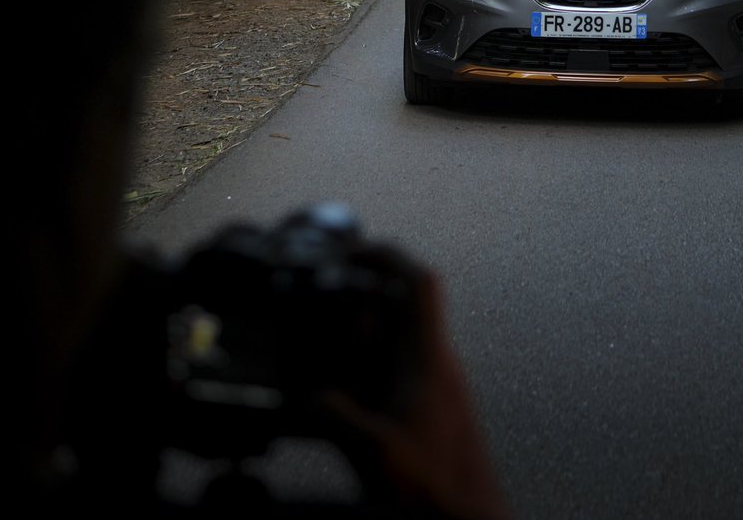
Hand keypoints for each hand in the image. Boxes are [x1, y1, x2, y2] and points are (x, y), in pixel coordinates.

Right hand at [323, 261, 510, 519]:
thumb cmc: (440, 493)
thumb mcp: (374, 452)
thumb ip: (332, 415)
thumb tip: (302, 396)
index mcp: (430, 361)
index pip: (419, 283)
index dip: (386, 256)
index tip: (351, 250)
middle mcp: (434, 368)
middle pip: (402, 307)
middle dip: (359, 298)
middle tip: (322, 306)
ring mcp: (432, 390)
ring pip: (395, 341)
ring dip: (359, 338)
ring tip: (322, 351)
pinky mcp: (425, 415)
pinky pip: (391, 376)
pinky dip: (362, 375)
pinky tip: (338, 399)